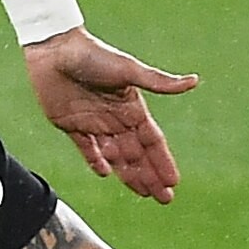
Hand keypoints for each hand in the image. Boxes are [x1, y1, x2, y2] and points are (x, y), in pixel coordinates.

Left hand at [23, 30, 198, 204]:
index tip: (173, 182)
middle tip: (164, 199)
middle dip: (151, 176)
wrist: (54, 49)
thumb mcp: (128, 70)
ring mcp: (93, 122)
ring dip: (129, 175)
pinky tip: (106, 175)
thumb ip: (158, 82)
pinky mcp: (70, 124)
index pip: (152, 141)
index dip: (163, 161)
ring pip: (115, 156)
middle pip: (137, 154)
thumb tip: (194, 80)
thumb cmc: (93, 55)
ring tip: (143, 194)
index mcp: (132, 107)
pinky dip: (96, 162)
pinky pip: (86, 149)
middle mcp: (116, 117)